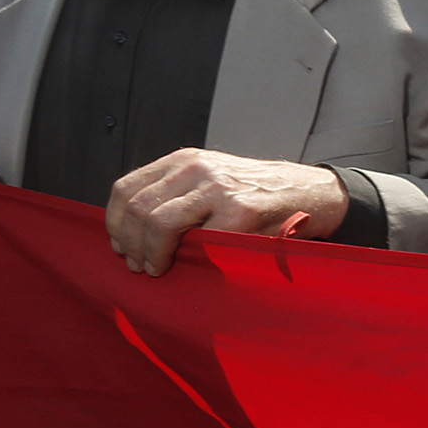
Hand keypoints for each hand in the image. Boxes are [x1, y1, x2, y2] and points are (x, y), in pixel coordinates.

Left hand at [104, 149, 351, 275]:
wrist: (313, 193)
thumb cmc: (260, 195)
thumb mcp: (213, 179)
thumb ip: (178, 192)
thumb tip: (133, 224)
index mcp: (185, 160)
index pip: (126, 188)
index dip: (114, 221)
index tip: (119, 243)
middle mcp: (197, 168)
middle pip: (136, 207)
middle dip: (128, 242)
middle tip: (134, 263)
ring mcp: (218, 189)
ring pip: (157, 222)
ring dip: (147, 252)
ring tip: (152, 268)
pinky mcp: (240, 211)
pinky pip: (195, 238)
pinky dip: (180, 256)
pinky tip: (180, 265)